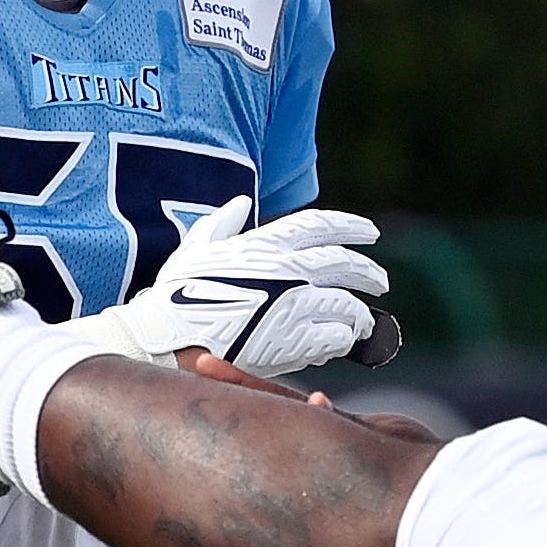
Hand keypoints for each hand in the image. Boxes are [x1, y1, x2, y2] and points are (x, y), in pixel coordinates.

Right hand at [60, 197, 388, 376]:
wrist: (166, 340)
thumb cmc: (173, 295)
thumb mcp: (194, 248)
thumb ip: (221, 224)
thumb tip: (241, 203)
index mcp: (265, 243)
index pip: (321, 225)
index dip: (351, 227)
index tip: (370, 232)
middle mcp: (287, 270)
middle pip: (344, 266)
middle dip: (368, 272)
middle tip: (380, 280)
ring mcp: (293, 307)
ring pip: (346, 306)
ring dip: (359, 315)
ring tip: (363, 322)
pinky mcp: (293, 343)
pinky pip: (333, 339)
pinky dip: (342, 340)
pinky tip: (341, 342)